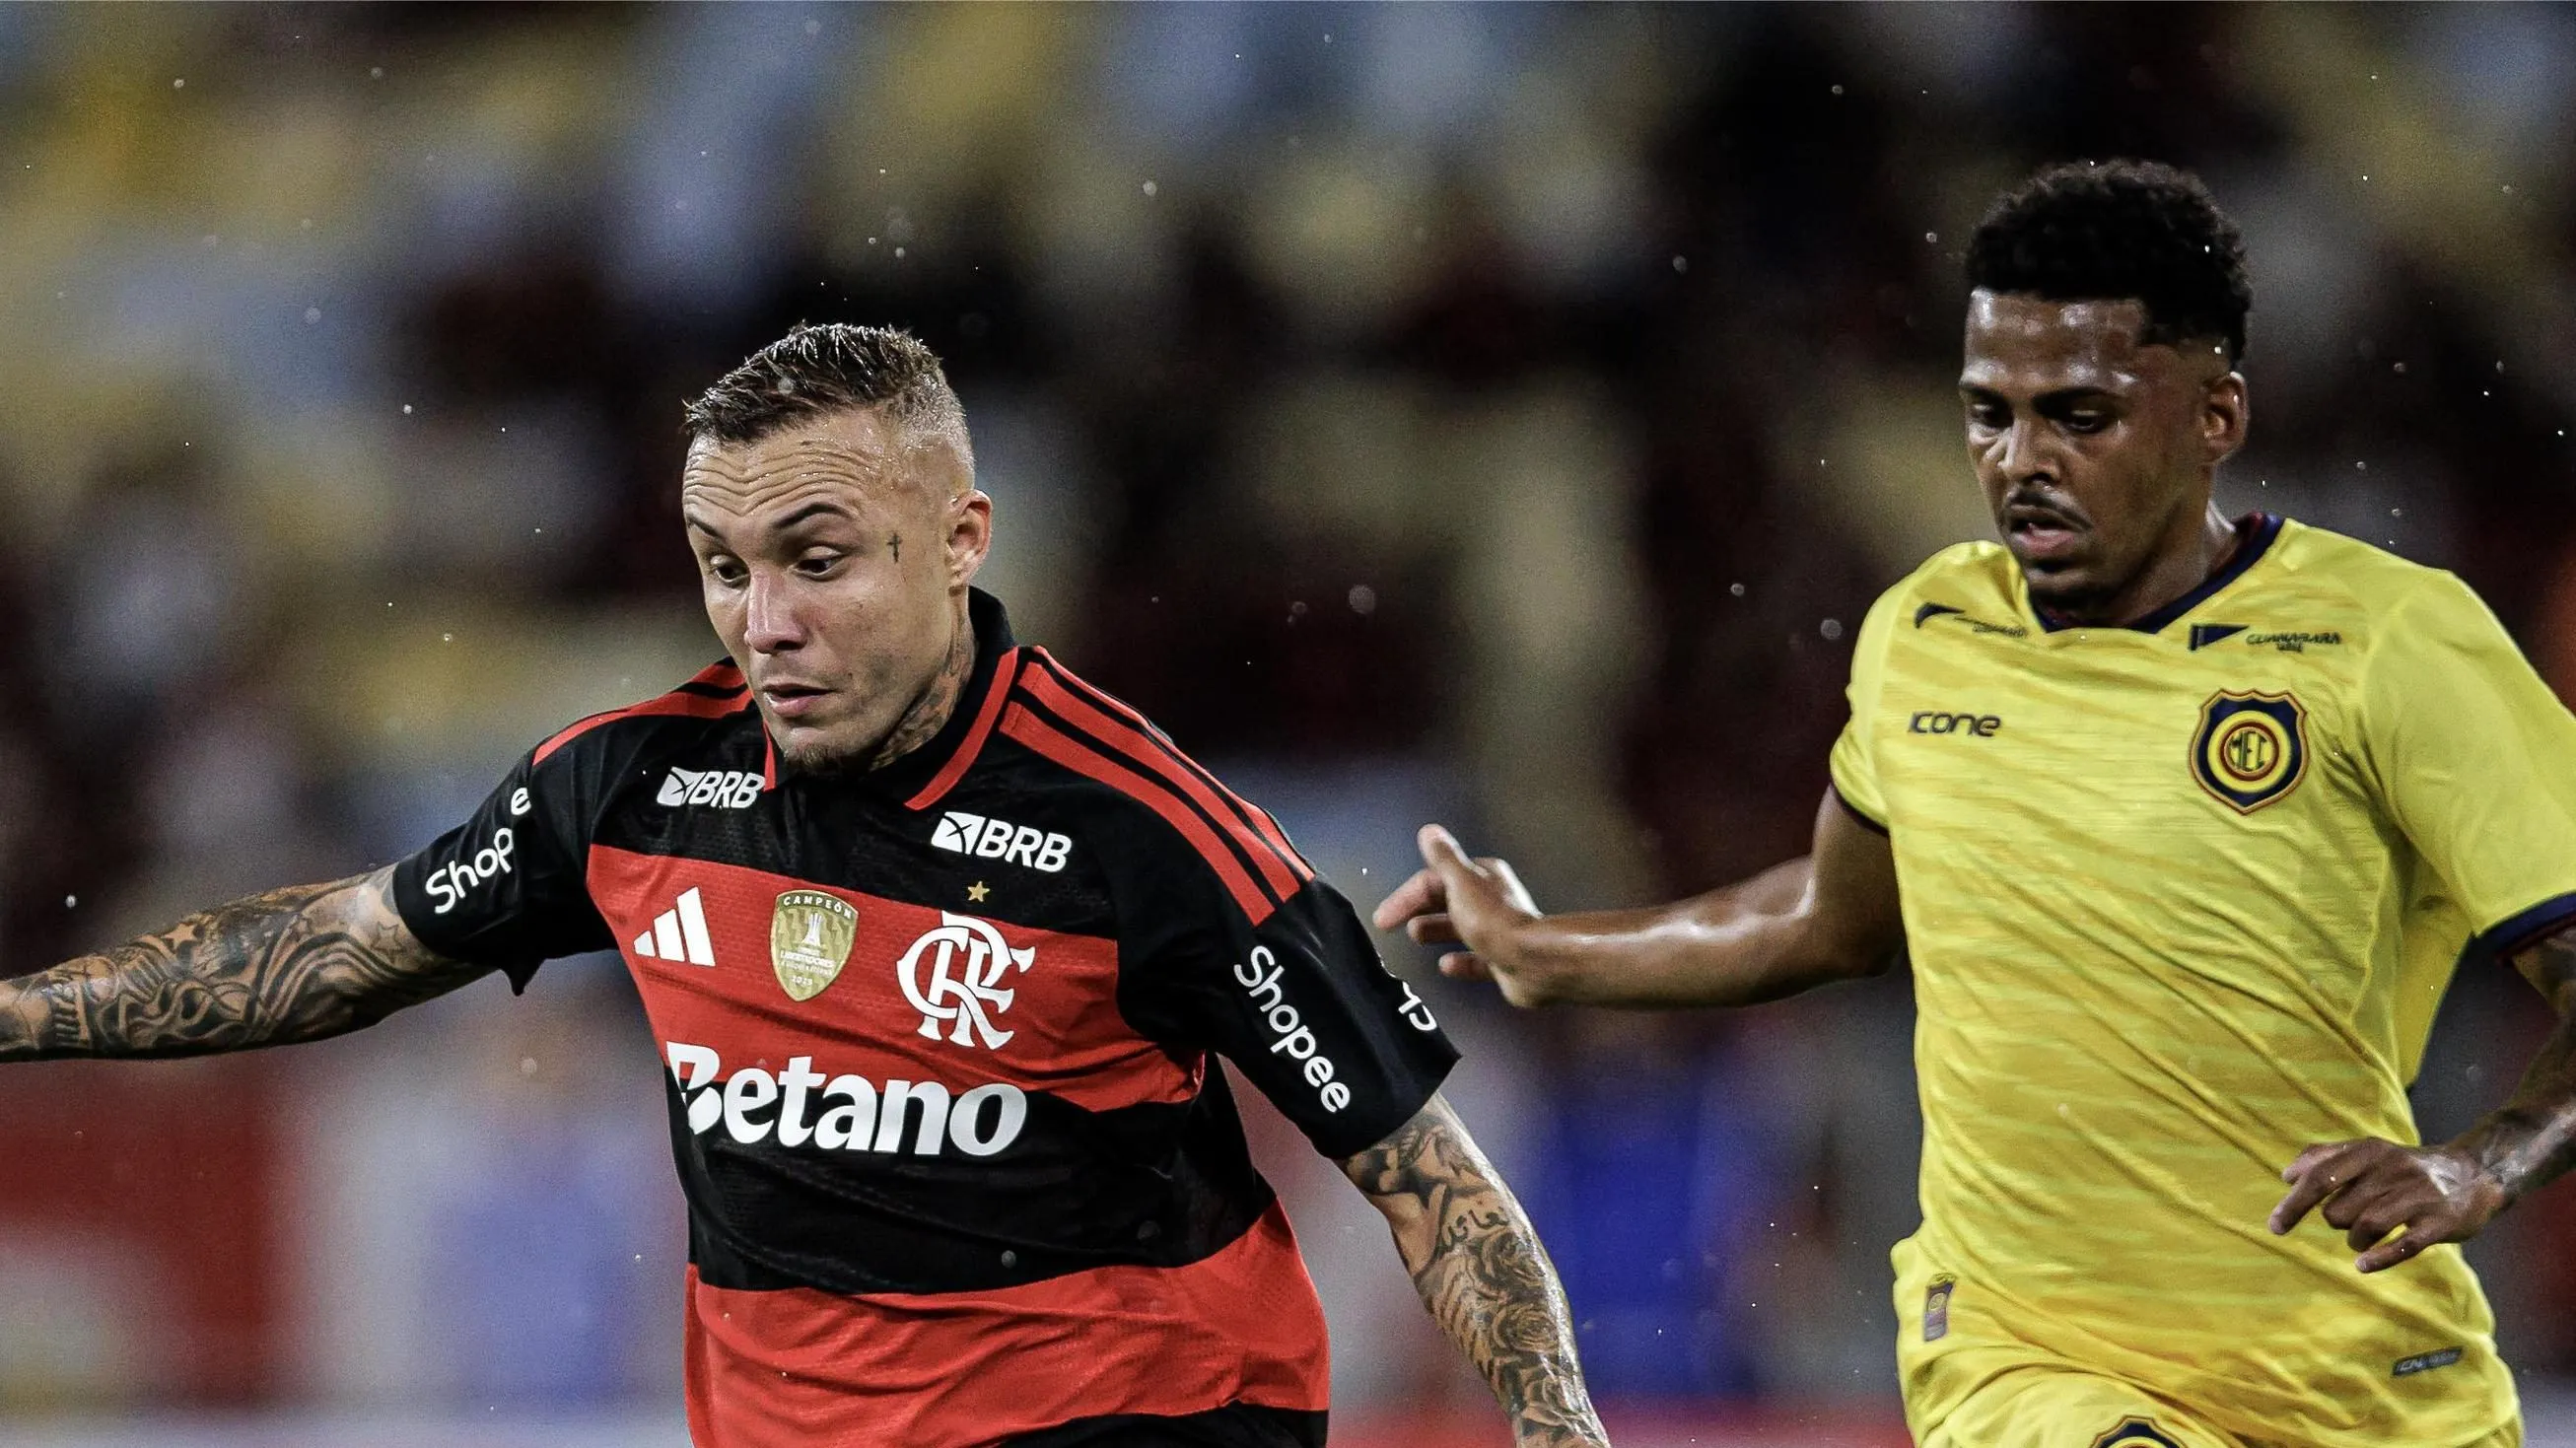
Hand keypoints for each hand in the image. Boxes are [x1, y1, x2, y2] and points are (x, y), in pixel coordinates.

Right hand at [1370, 825, 1546, 1004]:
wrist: (1533, 961)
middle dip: (1420, 909)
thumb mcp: (1461, 882)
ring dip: (1437, 930)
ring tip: (1417, 937)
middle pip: (1448, 901)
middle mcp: (1492, 900)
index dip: (1407, 896)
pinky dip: (1460, 961)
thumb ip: (1443, 858)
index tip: (1385, 916)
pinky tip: (1447, 965)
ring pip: (1461, 927)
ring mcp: (1499, 931)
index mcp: (1482, 876)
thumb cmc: (1494, 920)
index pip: (1434, 880)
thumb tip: (1430, 832)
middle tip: (1395, 924)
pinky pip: (1477, 959)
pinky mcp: (1504, 959)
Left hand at [2268, 1138, 2507, 1272]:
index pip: (2319, 1178)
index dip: (2293, 1204)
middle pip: (2338, 1210)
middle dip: (2334, 1223)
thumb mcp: (2369, 1151)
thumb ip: (2325, 1156)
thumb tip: (2287, 1175)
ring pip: (2365, 1228)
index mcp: (2369, 1151)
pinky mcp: (2440, 1223)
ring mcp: (2419, 1197)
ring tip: (2362, 1240)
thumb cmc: (2406, 1167)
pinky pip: (2403, 1247)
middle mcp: (2392, 1170)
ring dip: (2355, 1242)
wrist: (2476, 1174)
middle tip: (2348, 1222)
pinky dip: (2378, 1259)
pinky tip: (2363, 1265)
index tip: (2275, 1227)